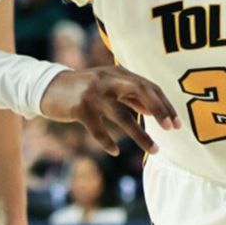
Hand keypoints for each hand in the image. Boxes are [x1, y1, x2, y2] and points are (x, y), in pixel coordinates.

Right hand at [39, 67, 180, 155]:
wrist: (49, 87)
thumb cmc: (84, 89)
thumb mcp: (108, 87)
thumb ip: (131, 96)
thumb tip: (155, 110)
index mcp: (117, 73)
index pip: (148, 86)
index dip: (164, 104)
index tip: (176, 124)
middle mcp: (108, 79)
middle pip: (140, 91)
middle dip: (159, 110)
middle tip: (171, 129)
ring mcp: (93, 93)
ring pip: (122, 116)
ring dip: (140, 135)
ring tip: (154, 150)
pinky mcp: (80, 108)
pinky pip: (98, 129)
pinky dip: (107, 142)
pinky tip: (115, 152)